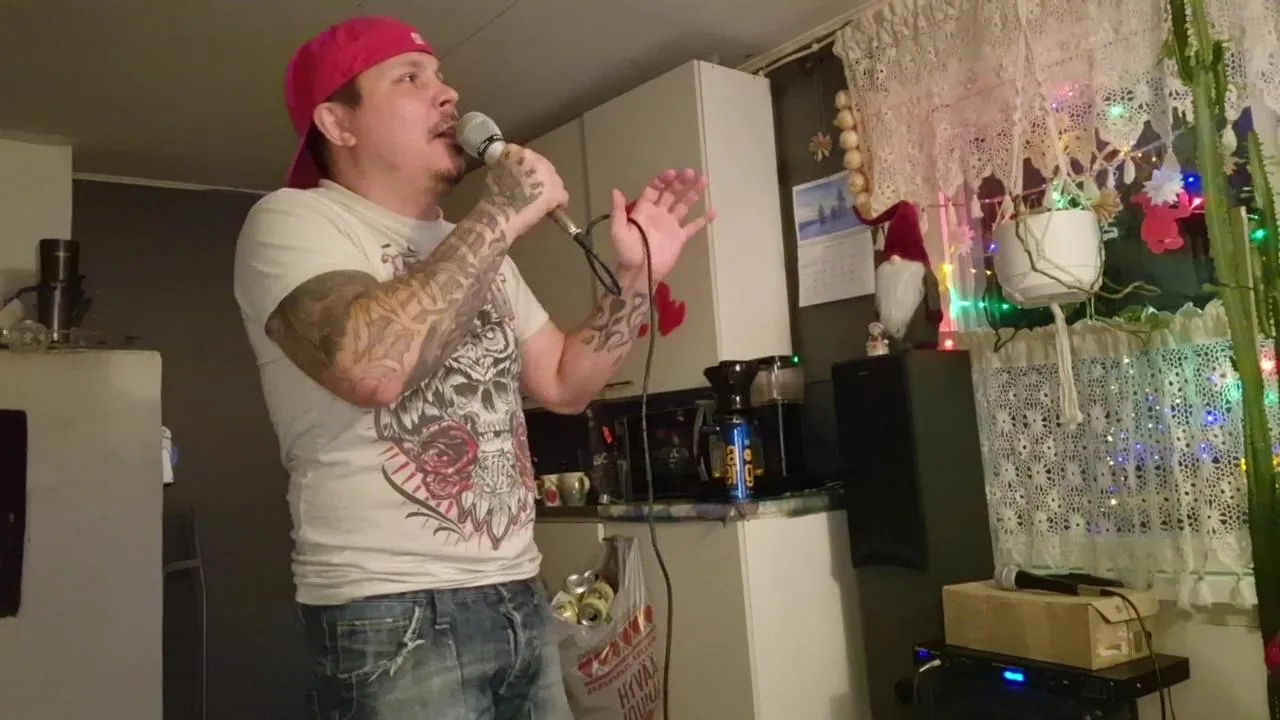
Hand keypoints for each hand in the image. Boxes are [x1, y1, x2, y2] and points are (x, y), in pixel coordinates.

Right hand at [478, 144, 568, 238]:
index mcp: (518, 153)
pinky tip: (552, 210)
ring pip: (554, 180)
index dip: (525, 167)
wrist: (499, 215)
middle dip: (540, 177)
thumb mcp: (494, 174)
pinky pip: (562, 196)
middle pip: (543, 166)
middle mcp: (536, 160)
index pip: (525, 155)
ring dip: (549, 188)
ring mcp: (548, 175)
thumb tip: (509, 172)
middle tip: (533, 189)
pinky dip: (558, 203)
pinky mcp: (556, 191)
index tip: (523, 175)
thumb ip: (504, 168)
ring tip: (541, 200)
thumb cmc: (493, 199)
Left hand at [609, 168, 714, 285]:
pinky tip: (713, 210)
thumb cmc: (627, 252)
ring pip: (684, 205)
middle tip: (690, 172)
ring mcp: (671, 225)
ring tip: (704, 181)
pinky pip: (693, 226)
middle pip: (671, 193)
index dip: (662, 180)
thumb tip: (615, 190)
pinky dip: (703, 219)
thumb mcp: (618, 231)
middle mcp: (659, 214)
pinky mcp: (680, 238)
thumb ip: (618, 211)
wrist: (640, 274)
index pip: (654, 189)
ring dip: (693, 193)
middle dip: (680, 182)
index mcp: (644, 210)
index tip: (672, 173)